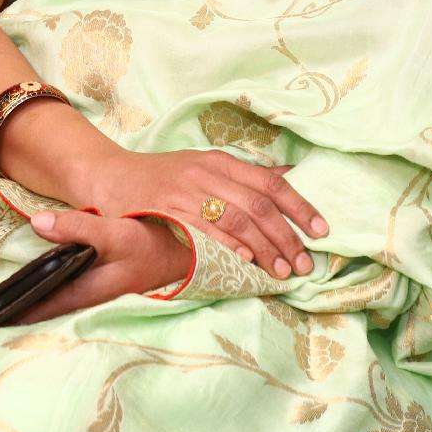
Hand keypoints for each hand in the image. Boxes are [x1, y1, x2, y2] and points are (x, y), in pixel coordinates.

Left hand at [0, 210, 191, 325]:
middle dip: (1, 305)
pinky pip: (56, 294)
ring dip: (18, 299)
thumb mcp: (119, 232)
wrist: (192, 253)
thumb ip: (79, 228)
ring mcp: (88, 295)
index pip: (31, 312)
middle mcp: (82, 301)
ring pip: (44, 306)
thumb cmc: (156, 244)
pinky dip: (37, 289)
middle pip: (32, 313)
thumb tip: (37, 223)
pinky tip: (33, 275)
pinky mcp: (95, 286)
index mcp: (83, 294)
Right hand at [68, 145, 325, 280]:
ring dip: (263, 247)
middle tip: (303, 263)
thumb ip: (243, 177)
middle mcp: (207, 172)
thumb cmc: (162, 176)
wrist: (109, 176)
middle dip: (286, 236)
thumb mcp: (205, 167)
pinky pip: (203, 228)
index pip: (271, 182)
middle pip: (259, 205)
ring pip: (236, 218)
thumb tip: (290, 176)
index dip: (300, 206)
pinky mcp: (166, 208)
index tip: (322, 230)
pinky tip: (244, 260)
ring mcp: (186, 190)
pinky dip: (227, 244)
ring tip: (281, 270)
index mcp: (221, 161)